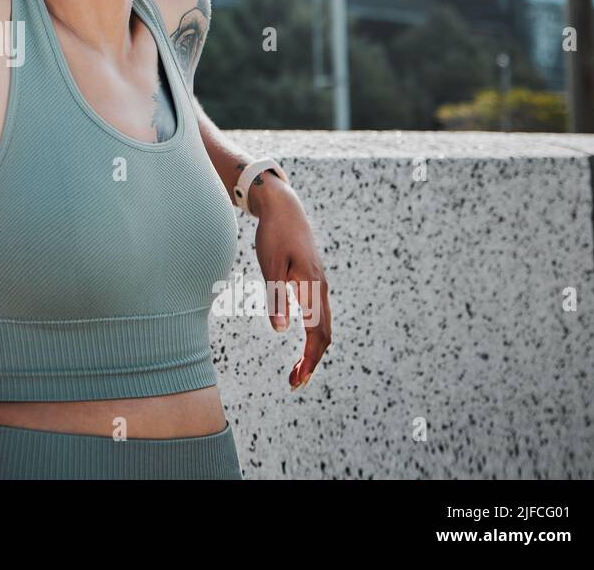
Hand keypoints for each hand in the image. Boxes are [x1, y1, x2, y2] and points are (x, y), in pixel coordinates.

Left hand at [249, 176, 331, 390]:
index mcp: (311, 287)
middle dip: (311, 363)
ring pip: (322, 327)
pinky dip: (312, 336)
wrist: (285, 209)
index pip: (316, 334)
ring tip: (295, 372)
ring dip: (312, 352)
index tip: (297, 380)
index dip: (309, 360)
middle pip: (323, 336)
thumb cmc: (274, 235)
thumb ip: (275, 297)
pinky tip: (300, 345)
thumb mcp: (270, 265)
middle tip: (294, 384)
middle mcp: (320, 290)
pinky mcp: (312, 284)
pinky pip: (318, 317)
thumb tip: (279, 330)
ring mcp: (318, 287)